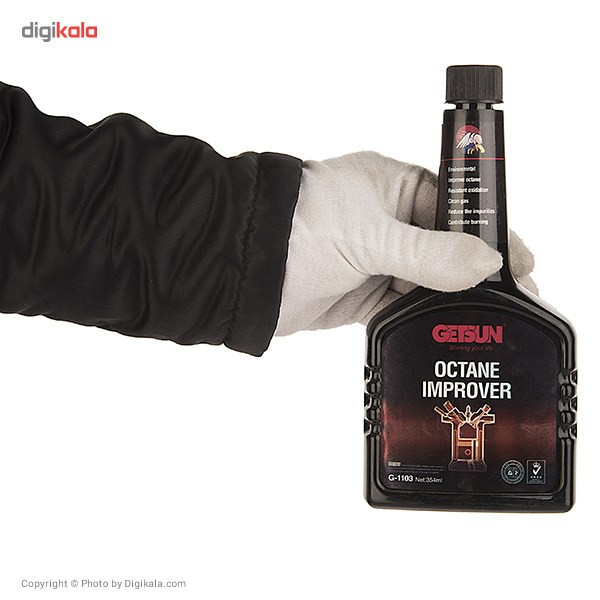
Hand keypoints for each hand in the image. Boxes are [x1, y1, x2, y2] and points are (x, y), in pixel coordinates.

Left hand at [275, 151, 535, 335]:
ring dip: (447, 298)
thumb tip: (485, 262)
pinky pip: (401, 306)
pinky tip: (442, 328)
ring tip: (484, 319)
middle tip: (513, 298)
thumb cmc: (295, 228)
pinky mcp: (360, 292)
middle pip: (444, 247)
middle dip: (473, 272)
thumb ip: (429, 254)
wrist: (242, 269)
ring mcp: (374, 258)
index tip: (518, 259)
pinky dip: (419, 317)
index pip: (455, 207)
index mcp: (392, 187)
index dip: (487, 232)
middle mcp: (386, 221)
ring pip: (425, 281)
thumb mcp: (370, 237)